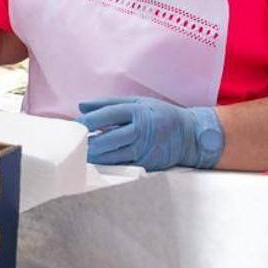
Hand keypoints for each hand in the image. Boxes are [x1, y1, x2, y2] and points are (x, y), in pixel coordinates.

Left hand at [77, 96, 224, 171]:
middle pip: (109, 138)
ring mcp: (144, 149)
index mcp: (138, 111)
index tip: (76, 123)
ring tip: (83, 152)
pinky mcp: (146, 164)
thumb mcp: (137, 101)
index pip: (108, 115)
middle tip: (77, 142)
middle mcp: (141, 130)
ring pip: (114, 155)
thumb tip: (82, 106)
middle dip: (90, 142)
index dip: (89, 120)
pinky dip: (108, 164)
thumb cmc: (160, 115)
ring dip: (96, 155)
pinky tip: (98, 161)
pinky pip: (123, 166)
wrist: (190, 135)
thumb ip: (108, 103)